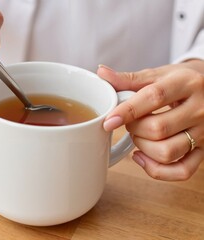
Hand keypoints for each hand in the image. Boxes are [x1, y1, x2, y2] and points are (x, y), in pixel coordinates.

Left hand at [98, 61, 203, 180]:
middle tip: (130, 122)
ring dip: (143, 148)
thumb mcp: (157, 75)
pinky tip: (142, 157)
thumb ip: (128, 78)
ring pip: (168, 152)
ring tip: (139, 136)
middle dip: (134, 129)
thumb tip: (101, 72)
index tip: (109, 121)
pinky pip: (182, 171)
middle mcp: (200, 109)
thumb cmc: (179, 82)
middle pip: (158, 128)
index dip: (128, 111)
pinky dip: (157, 170)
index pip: (154, 97)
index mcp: (186, 83)